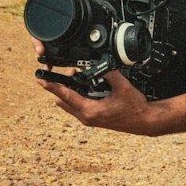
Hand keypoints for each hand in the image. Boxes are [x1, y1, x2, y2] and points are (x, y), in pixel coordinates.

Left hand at [34, 67, 157, 134]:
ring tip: (77, 77)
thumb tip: (99, 64)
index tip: (40, 79)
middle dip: (61, 86)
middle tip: (69, 72)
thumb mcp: (122, 86)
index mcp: (90, 111)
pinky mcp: (93, 119)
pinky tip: (84, 87)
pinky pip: (77, 107)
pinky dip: (76, 96)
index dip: (52, 86)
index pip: (65, 96)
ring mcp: (89, 119)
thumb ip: (109, 73)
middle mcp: (87, 117)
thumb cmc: (135, 108)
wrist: (145, 121)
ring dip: (69, 91)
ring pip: (69, 104)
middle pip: (63, 101)